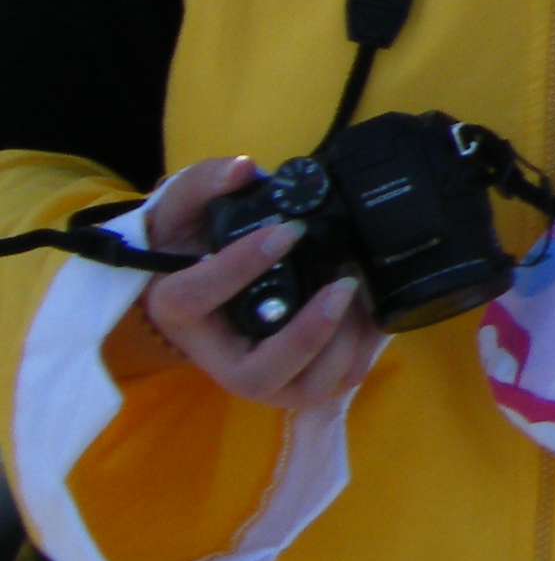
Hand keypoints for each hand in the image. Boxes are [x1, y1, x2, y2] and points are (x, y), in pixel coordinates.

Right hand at [128, 157, 382, 411]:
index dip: (241, 267)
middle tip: (343, 284)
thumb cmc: (188, 244)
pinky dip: (360, 352)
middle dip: (307, 336)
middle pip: (256, 374)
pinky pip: (332, 384)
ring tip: (357, 291)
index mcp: (179, 309)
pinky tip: (370, 311)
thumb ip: (206, 183)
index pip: (197, 297)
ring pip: (302, 390)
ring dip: (341, 345)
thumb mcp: (183, 207)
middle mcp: (217, 356)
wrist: (197, 281)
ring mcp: (258, 375)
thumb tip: (243, 169)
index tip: (288, 231)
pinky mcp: (292, 378)